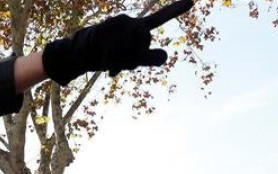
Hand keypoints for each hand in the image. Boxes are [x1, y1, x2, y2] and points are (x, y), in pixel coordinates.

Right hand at [42, 0, 193, 84]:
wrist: (84, 54)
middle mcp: (130, 22)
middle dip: (135, 56)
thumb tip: (166, 56)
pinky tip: (104, 63)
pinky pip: (112, 53)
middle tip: (123, 63)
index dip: (176, 10)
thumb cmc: (111, 54)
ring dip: (121, 61)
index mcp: (139, 28)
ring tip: (111, 62)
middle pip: (144, 42)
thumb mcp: (132, 59)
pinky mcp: (103, 32)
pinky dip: (109, 62)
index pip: (160, 18)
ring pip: (129, 49)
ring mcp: (116, 25)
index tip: (193, 1)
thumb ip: (149, 58)